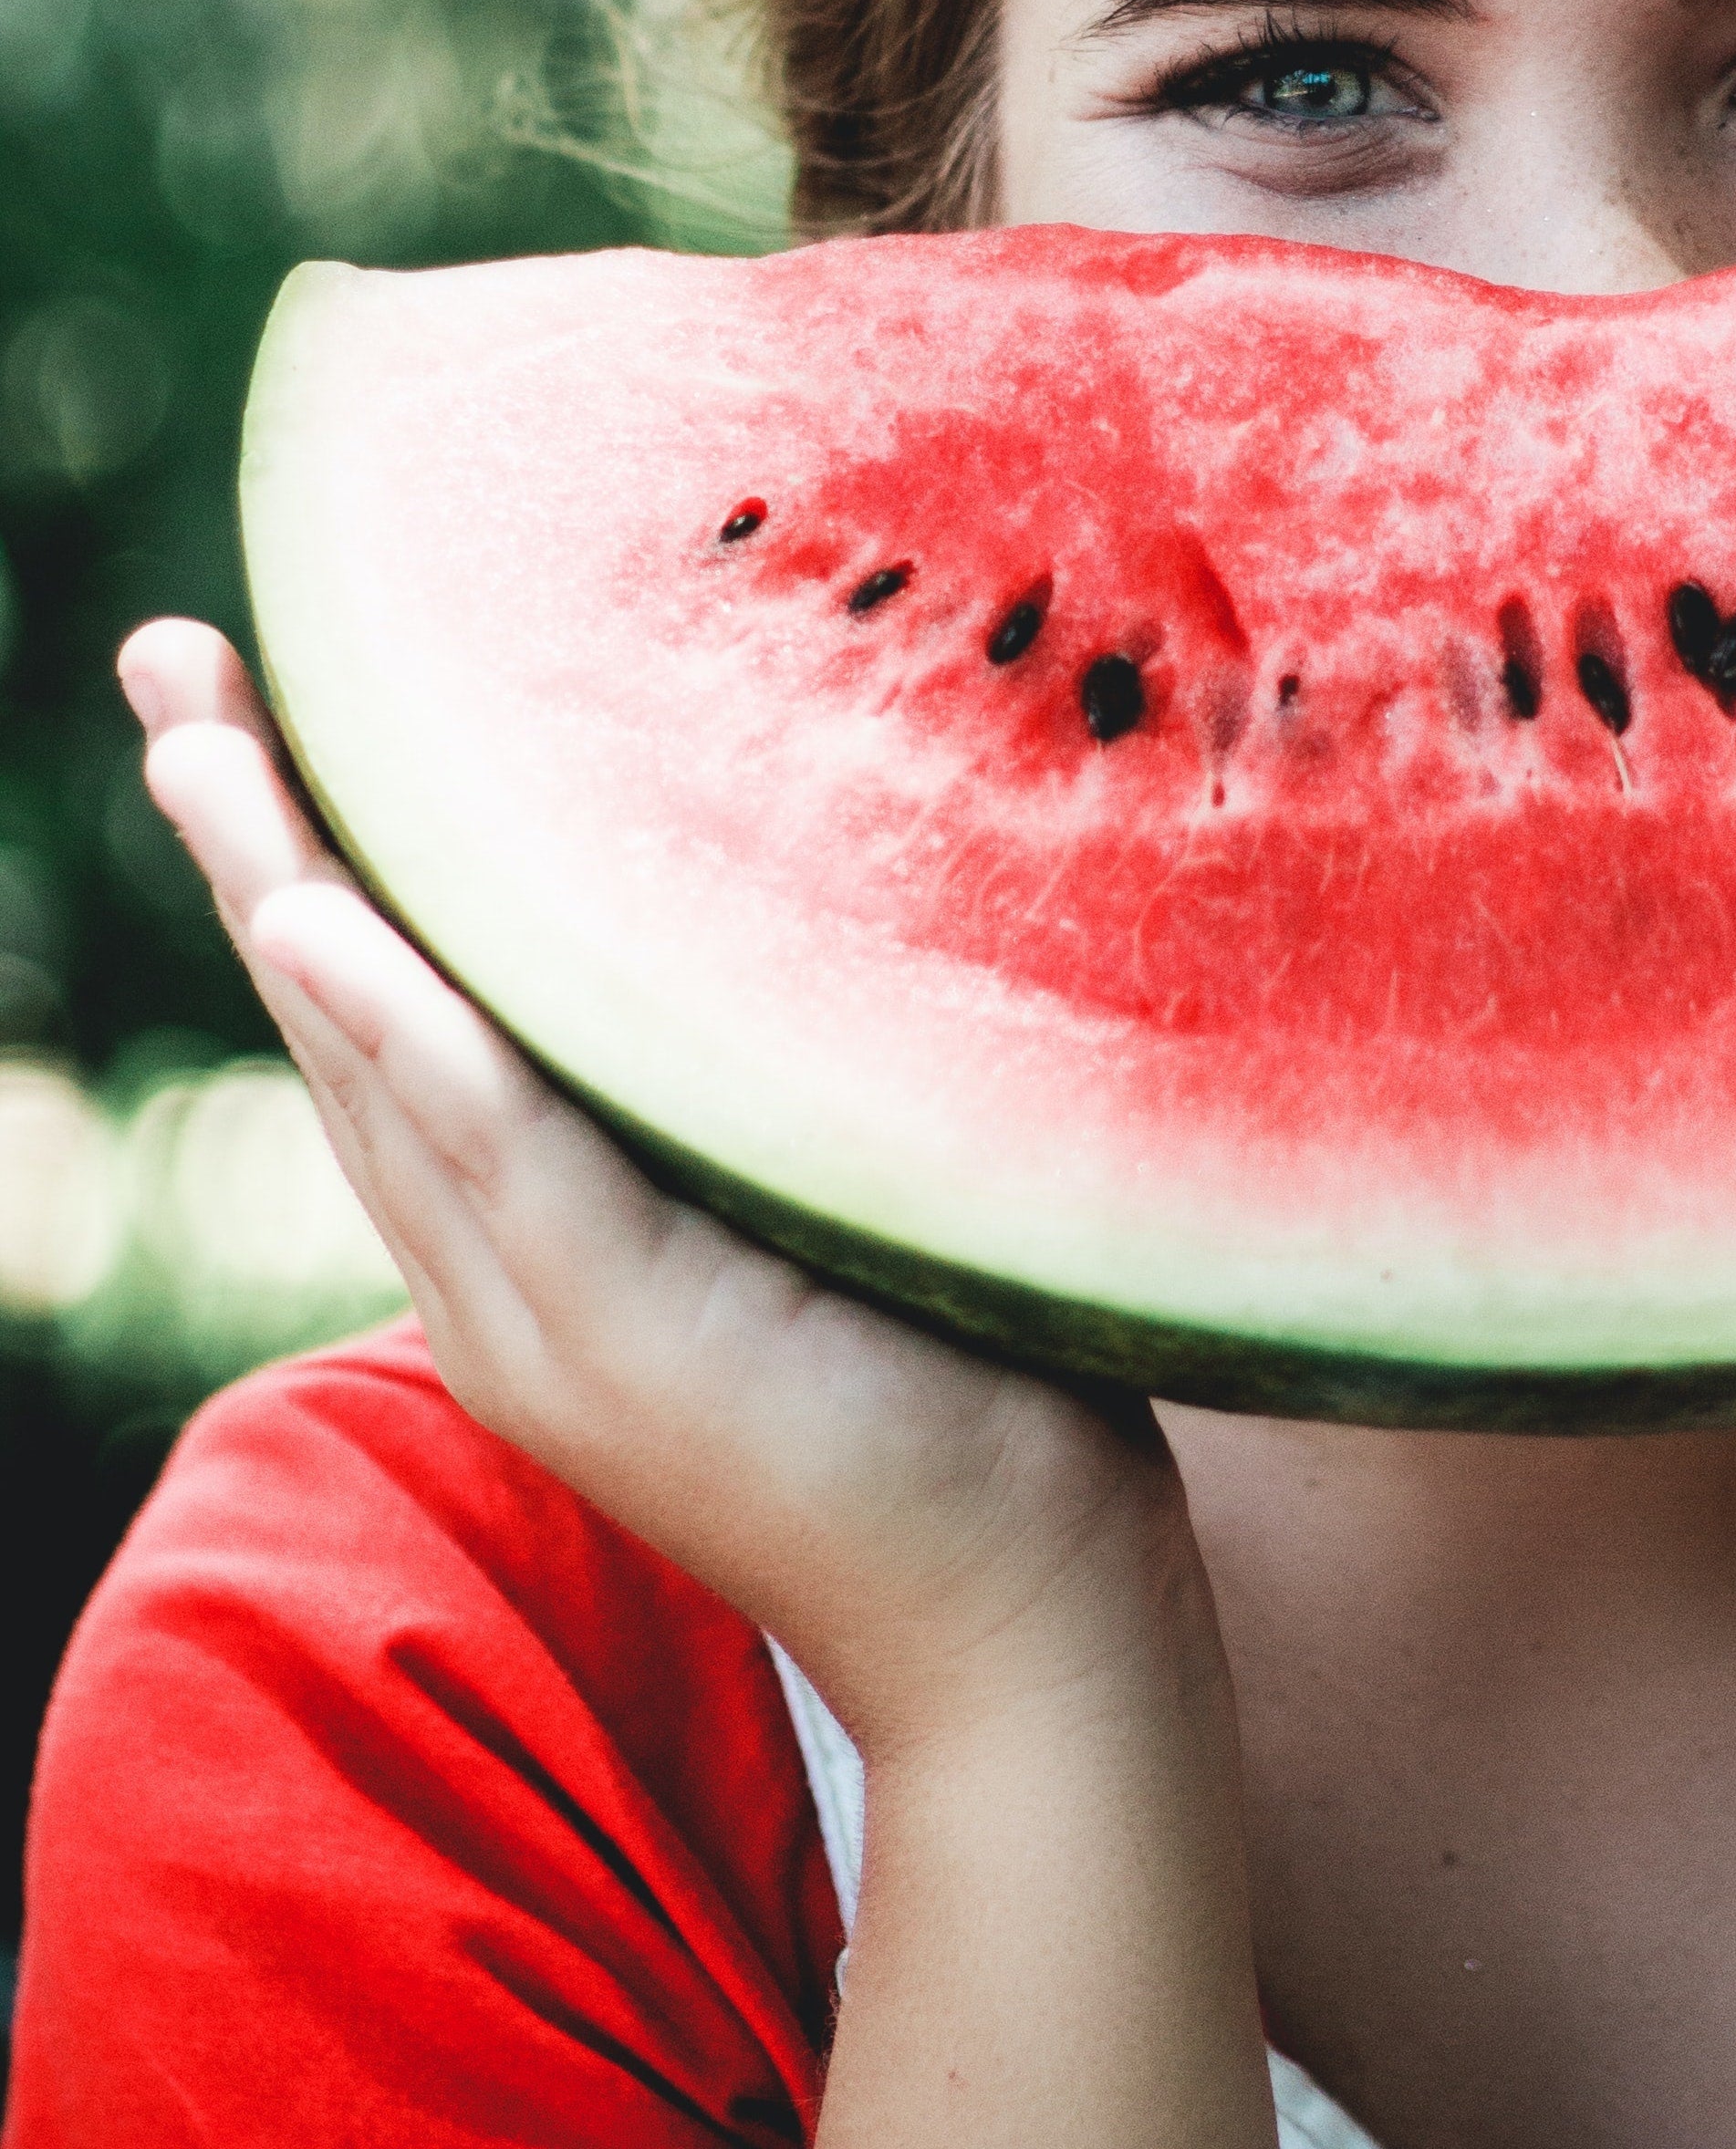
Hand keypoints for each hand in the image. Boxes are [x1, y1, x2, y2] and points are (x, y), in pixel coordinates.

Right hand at [120, 616, 1211, 1761]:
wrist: (1020, 1615)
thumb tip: (791, 899)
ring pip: (385, 1074)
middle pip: (348, 1027)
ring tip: (203, 739)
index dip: (316, 869)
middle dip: (254, 842)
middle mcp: (505, 1282)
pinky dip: (406, 1037)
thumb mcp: (821, 1206)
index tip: (257, 707)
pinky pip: (497, 1157)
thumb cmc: (962, 1387)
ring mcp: (549, 1321)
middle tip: (173, 662)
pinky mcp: (631, 1339)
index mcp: (541, 1249)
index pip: (397, 1030)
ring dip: (286, 894)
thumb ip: (750, 1094)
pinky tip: (327, 925)